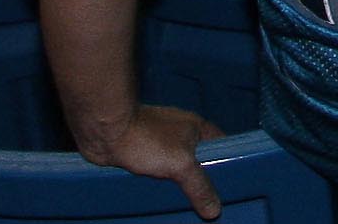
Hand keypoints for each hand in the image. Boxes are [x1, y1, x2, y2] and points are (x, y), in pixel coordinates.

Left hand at [76, 106, 222, 220]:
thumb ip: (199, 186)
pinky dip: (161, 186)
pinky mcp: (142, 155)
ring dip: (179, 186)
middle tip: (209, 205)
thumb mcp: (180, 164)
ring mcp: (160, 145)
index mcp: (196, 128)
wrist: (106, 132)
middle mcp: (180, 135)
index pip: (222, 146)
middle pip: (198, 162)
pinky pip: (158, 174)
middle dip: (201, 182)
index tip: (231, 188)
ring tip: (187, 208)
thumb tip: (214, 210)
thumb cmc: (146, 138)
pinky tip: (163, 200)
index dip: (228, 165)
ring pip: (176, 170)